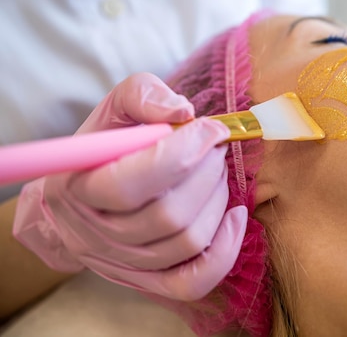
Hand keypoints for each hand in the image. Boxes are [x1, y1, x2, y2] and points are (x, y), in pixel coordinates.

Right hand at [13, 73, 246, 299]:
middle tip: (214, 147)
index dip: (181, 153)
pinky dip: (225, 250)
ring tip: (215, 170)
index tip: (210, 128)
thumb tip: (183, 113)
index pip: (131, 184)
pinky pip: (193, 281)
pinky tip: (235, 215)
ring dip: (217, 198)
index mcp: (78, 188)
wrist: (83, 197)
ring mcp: (124, 263)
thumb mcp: (116, 109)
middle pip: (169, 214)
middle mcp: (96, 234)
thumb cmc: (106, 147)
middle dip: (207, 172)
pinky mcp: (150, 281)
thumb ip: (144, 96)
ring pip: (188, 241)